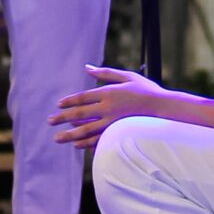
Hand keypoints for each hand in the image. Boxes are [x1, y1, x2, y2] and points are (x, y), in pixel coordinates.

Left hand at [49, 65, 172, 147]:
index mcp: (108, 92)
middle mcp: (108, 108)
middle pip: (80, 114)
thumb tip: (86, 68)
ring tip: (57, 139)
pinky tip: (77, 145)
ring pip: (86, 130)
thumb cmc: (145, 89)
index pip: (83, 97)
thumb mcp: (126, 76)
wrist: (164, 108)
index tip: (58, 105)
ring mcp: (113, 123)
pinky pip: (99, 140)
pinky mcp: (119, 133)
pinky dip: (87, 143)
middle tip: (49, 122)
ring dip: (70, 135)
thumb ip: (105, 73)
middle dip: (62, 118)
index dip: (69, 101)